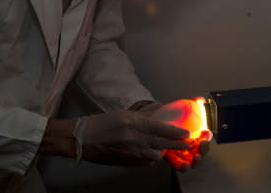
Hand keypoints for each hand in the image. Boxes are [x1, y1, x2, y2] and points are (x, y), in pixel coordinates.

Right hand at [73, 110, 192, 165]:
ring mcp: (132, 152)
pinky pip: (146, 162)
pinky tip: (149, 152)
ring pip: (156, 155)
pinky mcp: (128, 162)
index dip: (177, 132)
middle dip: (178, 145)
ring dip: (161, 151)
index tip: (187, 133)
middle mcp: (136, 139)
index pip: (162, 129)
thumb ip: (143, 115)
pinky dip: (150, 157)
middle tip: (188, 144)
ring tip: (164, 146)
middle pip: (164, 144)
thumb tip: (158, 109)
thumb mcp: (124, 114)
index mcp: (135, 125)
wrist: (83, 139)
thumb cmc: (100, 124)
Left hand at [150, 97, 212, 170]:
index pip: (204, 136)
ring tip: (196, 158)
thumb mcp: (177, 110)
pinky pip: (181, 165)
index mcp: (194, 134)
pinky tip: (185, 165)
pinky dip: (184, 166)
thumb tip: (200, 99)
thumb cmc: (167, 119)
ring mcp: (183, 153)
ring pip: (193, 159)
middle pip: (202, 149)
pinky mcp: (174, 160)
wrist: (151, 128)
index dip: (207, 135)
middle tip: (201, 144)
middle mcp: (191, 145)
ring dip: (197, 159)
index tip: (205, 132)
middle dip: (204, 148)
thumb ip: (189, 104)